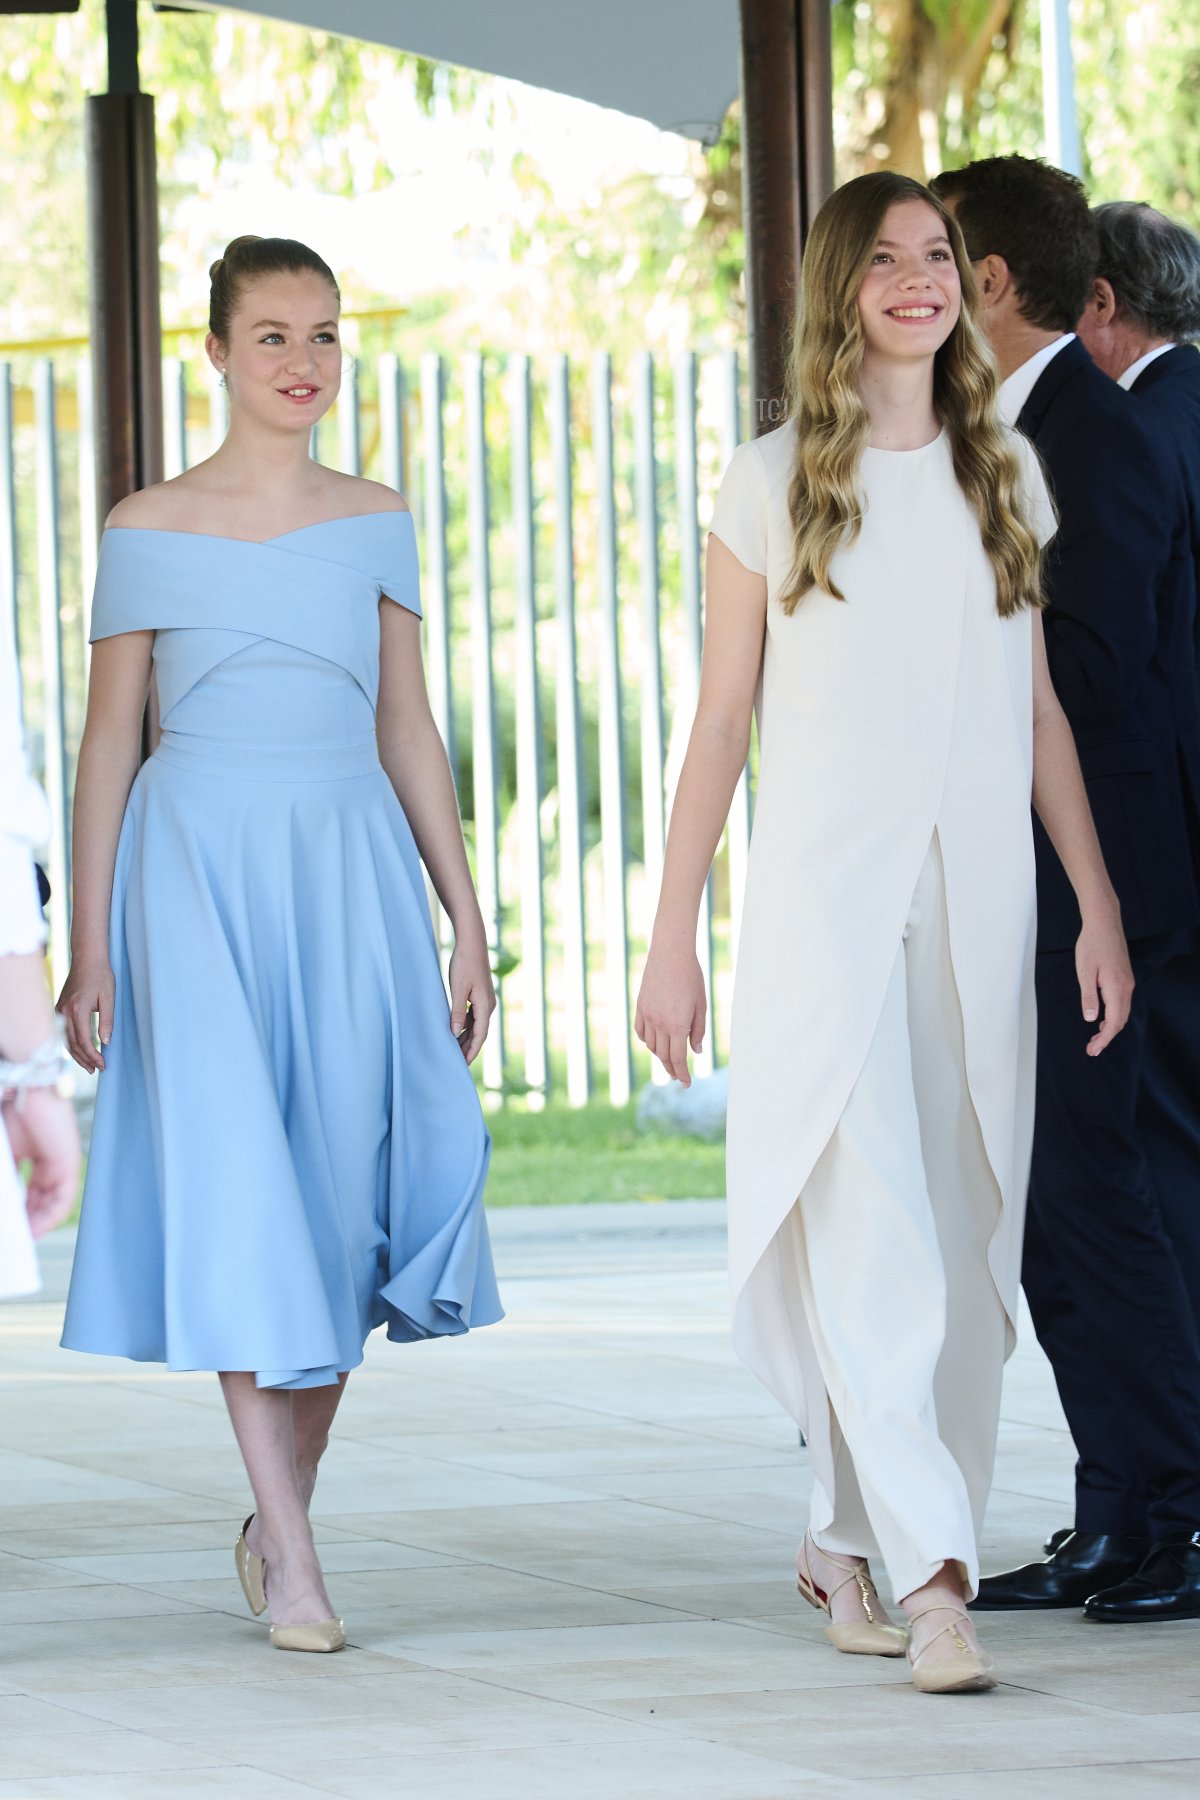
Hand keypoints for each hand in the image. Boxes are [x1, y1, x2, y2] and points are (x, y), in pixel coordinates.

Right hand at [3, 1088, 80, 1237]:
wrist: (24, 1083)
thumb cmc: (8, 1107)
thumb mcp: (3, 1150)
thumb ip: (5, 1176)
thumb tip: (4, 1205)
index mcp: (26, 1152)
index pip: (22, 1191)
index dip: (15, 1211)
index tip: (9, 1228)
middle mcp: (45, 1159)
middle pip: (36, 1200)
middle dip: (24, 1222)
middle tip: (13, 1239)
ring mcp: (59, 1161)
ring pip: (50, 1203)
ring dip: (35, 1224)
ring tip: (21, 1240)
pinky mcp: (69, 1163)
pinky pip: (63, 1199)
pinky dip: (49, 1218)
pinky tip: (34, 1230)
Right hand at [57, 958, 114, 1072]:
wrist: (87, 959)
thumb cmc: (101, 976)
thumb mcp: (109, 998)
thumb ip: (108, 1020)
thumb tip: (106, 1042)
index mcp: (78, 1009)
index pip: (83, 1041)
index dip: (93, 1056)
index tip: (103, 1064)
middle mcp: (65, 1012)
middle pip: (72, 1044)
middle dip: (85, 1060)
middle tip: (97, 1070)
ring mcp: (59, 1010)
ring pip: (65, 1040)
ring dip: (76, 1055)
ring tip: (89, 1067)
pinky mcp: (59, 1009)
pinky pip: (62, 1032)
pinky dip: (70, 1044)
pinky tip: (79, 1052)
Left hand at [448, 936, 494, 1065]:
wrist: (472, 943)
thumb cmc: (464, 964)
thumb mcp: (458, 989)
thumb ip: (457, 1012)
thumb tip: (455, 1033)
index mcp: (485, 1006)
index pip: (480, 1035)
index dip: (472, 1051)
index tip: (464, 1064)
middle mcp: (488, 1005)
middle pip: (479, 1032)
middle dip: (469, 1047)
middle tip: (456, 1061)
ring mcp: (485, 1000)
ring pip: (476, 1024)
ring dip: (467, 1037)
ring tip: (454, 1049)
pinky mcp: (480, 995)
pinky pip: (474, 1015)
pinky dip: (466, 1025)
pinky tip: (456, 1030)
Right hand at [635, 937, 705, 1086]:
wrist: (670, 954)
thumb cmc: (691, 978)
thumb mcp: (701, 1005)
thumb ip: (698, 1031)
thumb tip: (695, 1052)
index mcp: (676, 1025)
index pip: (677, 1059)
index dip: (682, 1074)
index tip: (686, 1083)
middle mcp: (659, 1023)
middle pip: (663, 1055)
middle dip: (672, 1069)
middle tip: (679, 1076)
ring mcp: (647, 1015)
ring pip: (650, 1045)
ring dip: (660, 1055)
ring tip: (669, 1058)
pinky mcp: (640, 1007)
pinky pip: (640, 1032)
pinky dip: (647, 1041)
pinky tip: (655, 1043)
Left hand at [1075, 903, 1133, 1056]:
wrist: (1104, 923)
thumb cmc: (1091, 944)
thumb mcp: (1084, 971)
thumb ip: (1088, 996)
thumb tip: (1091, 1019)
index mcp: (1116, 988)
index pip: (1113, 1022)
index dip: (1103, 1040)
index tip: (1092, 1050)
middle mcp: (1126, 987)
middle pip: (1120, 1021)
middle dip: (1107, 1038)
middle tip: (1092, 1049)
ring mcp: (1128, 982)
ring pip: (1123, 1012)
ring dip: (1111, 1027)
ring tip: (1096, 1038)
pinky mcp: (1125, 977)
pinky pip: (1122, 1003)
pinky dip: (1114, 1015)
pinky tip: (1102, 1018)